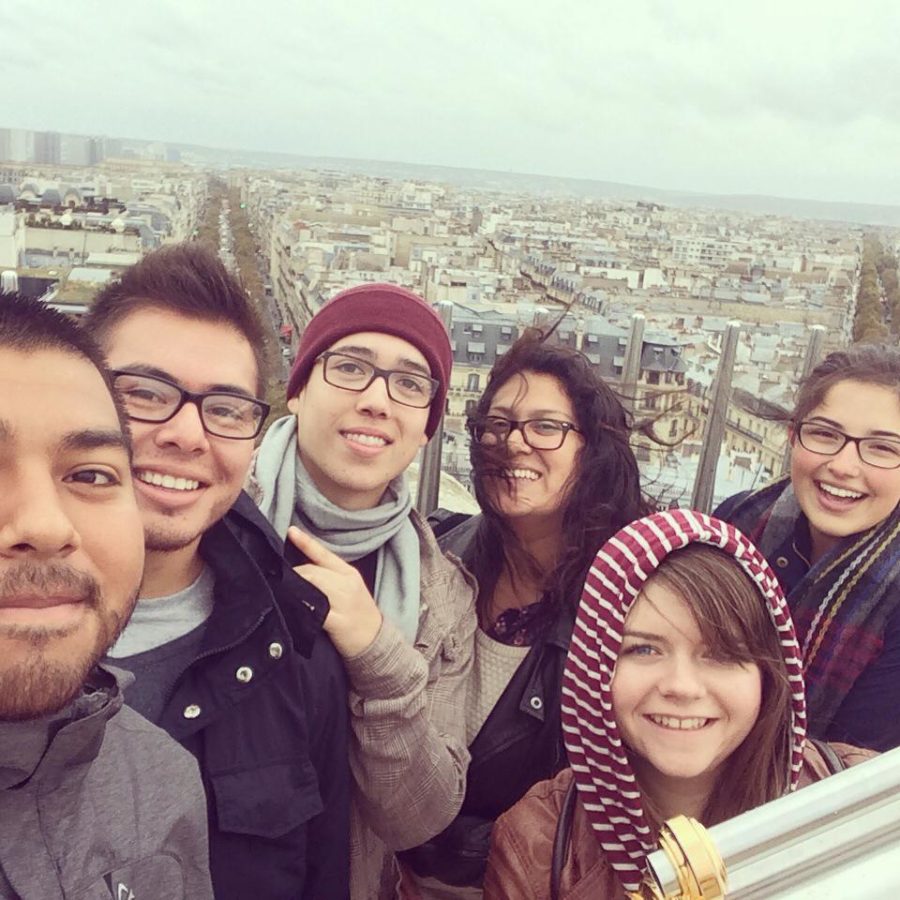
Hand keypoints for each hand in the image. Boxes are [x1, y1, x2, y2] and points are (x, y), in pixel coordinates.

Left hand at [288, 527, 382, 657]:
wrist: (376, 639)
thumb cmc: (358, 612)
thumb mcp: (349, 588)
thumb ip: (329, 577)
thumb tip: (300, 570)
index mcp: (348, 573)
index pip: (324, 554)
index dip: (306, 542)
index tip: (291, 531)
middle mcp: (347, 584)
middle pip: (312, 572)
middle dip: (292, 573)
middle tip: (276, 577)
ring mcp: (344, 603)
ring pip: (312, 588)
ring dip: (293, 588)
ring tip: (279, 589)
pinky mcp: (339, 622)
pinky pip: (316, 611)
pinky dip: (301, 607)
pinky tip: (290, 607)